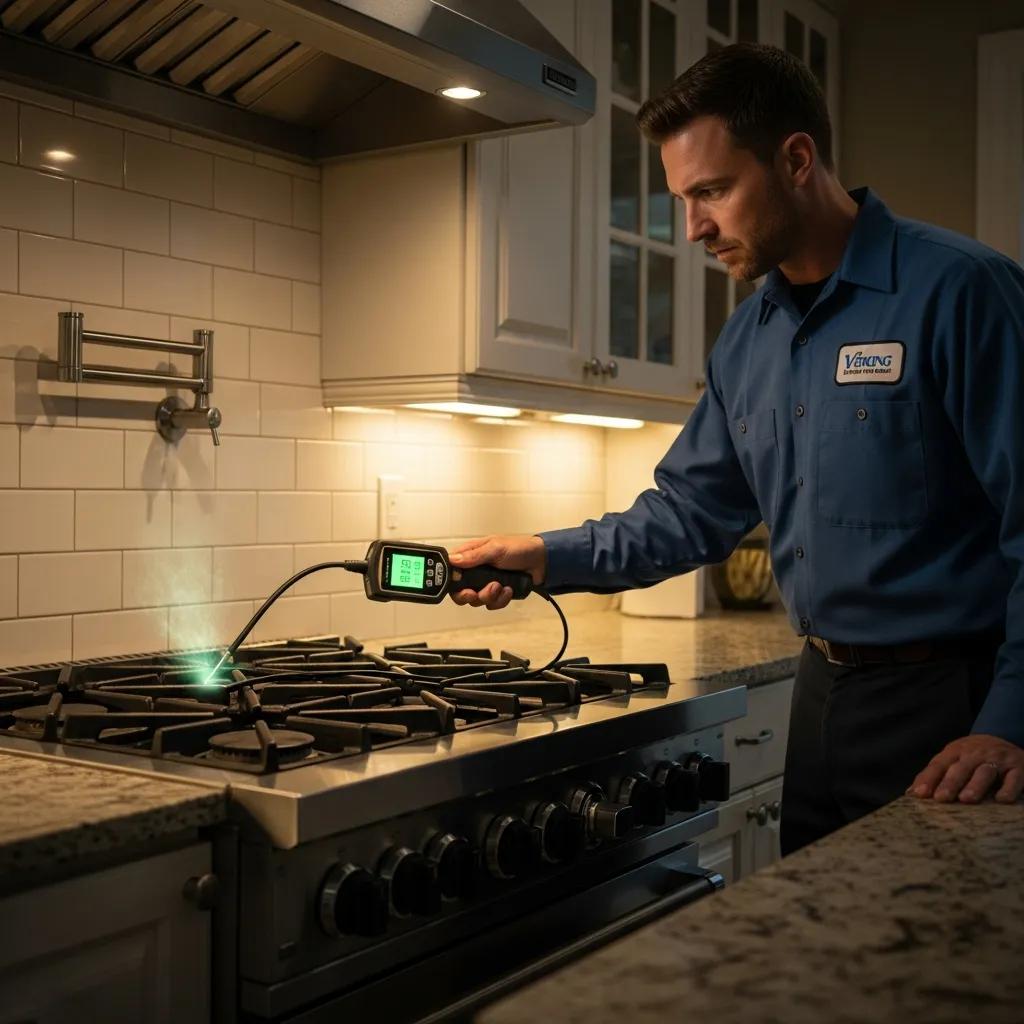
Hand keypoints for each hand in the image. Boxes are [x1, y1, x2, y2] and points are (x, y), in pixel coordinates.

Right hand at [448, 535, 546, 609]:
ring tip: (501, 586)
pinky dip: (500, 600)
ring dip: (488, 596)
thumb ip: (474, 556)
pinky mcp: (497, 594)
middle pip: (459, 591)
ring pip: (476, 600)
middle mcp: (475, 571)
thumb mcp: (495, 549)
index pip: (451, 570)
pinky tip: (508, 589)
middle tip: (475, 593)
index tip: (459, 586)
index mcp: (471, 556)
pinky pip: (491, 604)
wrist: (541, 562)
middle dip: (468, 595)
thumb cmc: (519, 549)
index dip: (450, 581)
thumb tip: (452, 559)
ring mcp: (485, 583)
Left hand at [907, 734, 1023, 803]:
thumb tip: (911, 793)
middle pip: (961, 767)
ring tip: (966, 799)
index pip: (939, 764)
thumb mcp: (953, 760)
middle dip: (950, 783)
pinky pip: (1014, 778)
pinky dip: (1008, 788)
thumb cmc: (974, 757)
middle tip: (941, 798)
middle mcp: (975, 753)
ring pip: (985, 771)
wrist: (1007, 740)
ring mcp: (998, 759)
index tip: (920, 794)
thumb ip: (934, 775)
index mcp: (956, 751)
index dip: (929, 778)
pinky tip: (1001, 800)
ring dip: (975, 785)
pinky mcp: (1019, 767)